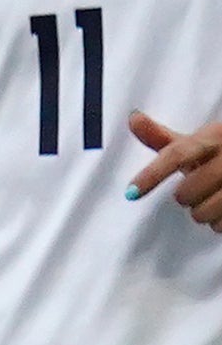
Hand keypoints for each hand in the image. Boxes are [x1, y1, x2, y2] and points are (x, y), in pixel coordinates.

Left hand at [127, 110, 221, 224]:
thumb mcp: (199, 142)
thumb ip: (163, 137)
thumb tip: (133, 118)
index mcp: (215, 136)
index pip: (177, 155)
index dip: (152, 174)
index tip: (131, 192)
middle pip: (186, 191)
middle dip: (185, 195)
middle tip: (198, 187)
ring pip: (202, 212)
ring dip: (202, 211)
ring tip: (215, 196)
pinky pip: (220, 225)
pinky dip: (218, 222)